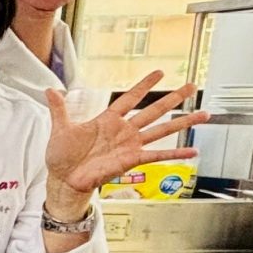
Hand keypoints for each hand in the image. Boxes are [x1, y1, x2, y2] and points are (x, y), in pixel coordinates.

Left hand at [45, 71, 208, 203]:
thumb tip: (49, 89)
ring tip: (203, 114)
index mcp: (107, 120)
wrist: (64, 180)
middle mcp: (123, 131)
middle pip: (154, 110)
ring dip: (182, 122)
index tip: (159, 72)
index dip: (144, 85)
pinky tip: (192, 151)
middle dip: (173, 98)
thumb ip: (59, 109)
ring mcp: (130, 145)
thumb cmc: (61, 157)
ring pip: (162, 130)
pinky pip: (158, 155)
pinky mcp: (132, 160)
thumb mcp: (60, 129)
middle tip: (191, 86)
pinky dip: (175, 154)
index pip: (130, 98)